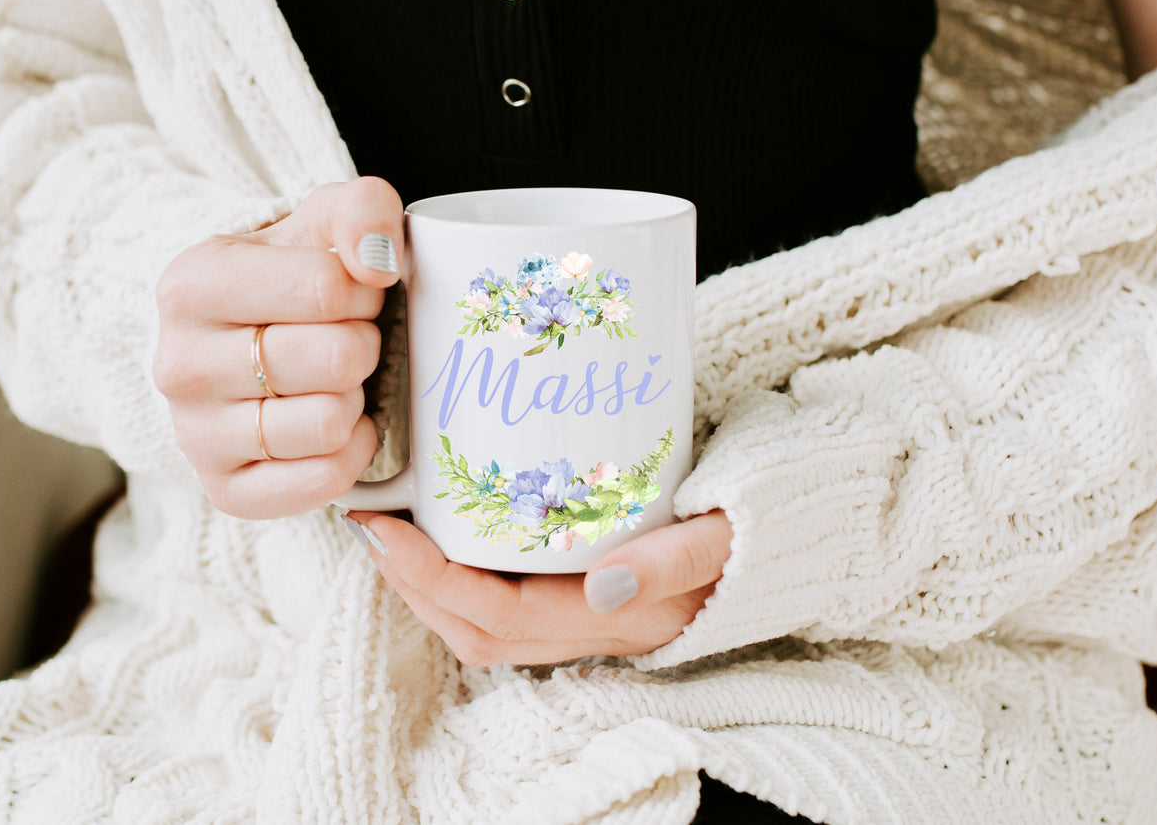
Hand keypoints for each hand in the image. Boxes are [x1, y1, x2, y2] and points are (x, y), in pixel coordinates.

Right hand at [153, 177, 404, 517]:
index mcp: (191, 284)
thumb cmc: (297, 274)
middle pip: (337, 360)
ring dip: (356, 400)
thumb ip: (362, 209)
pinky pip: (324, 482)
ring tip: (335, 382)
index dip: (365, 291)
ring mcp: (194, 435)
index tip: (350, 292)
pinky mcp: (225, 490)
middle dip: (365, 345)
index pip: (327, 288)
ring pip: (329, 424)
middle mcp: (179, 365)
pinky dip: (352, 454)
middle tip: (348, 339)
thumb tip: (378, 260)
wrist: (252, 337)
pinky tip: (340, 427)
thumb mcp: (326, 219)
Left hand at [344, 509, 732, 664]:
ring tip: (393, 533)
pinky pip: (509, 605)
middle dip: (414, 585)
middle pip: (479, 631)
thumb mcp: (726, 536)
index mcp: (624, 620)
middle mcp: (598, 630)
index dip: (434, 579)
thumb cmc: (757, 527)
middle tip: (371, 526)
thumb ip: (675, 559)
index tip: (385, 529)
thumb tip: (604, 583)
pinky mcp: (589, 597)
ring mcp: (592, 619)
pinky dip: (464, 578)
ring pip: (487, 626)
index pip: (503, 616)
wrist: (785, 538)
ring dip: (430, 586)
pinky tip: (448, 536)